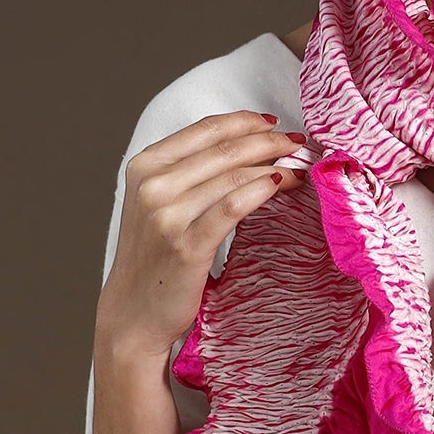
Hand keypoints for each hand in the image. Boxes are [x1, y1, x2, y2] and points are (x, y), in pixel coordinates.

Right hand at [95, 110, 309, 353]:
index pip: (205, 130)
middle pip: (224, 150)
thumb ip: (189, 172)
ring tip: (298, 168)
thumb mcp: (158, 202)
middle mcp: (153, 186)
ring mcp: (167, 216)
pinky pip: (232, 208)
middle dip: (268, 142)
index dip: (244, 122)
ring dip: (273, 166)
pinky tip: (280, 184)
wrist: (134, 311)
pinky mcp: (187, 245)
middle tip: (297, 144)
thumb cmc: (155, 256)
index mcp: (145, 167)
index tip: (274, 124)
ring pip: (233, 176)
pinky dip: (260, 191)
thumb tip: (249, 145)